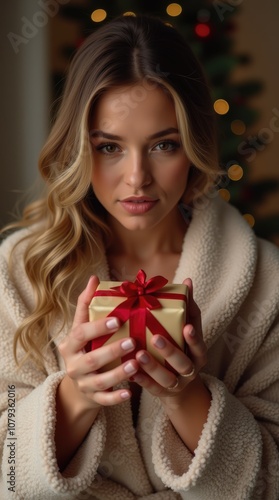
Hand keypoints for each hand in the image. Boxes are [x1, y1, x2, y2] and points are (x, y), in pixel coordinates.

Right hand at [58, 276, 138, 408]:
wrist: (78, 384)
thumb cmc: (85, 348)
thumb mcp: (82, 328)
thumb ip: (87, 305)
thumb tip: (94, 278)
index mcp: (70, 344)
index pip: (81, 334)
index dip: (97, 327)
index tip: (116, 320)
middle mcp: (73, 365)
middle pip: (91, 359)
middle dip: (111, 351)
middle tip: (132, 340)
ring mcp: (83, 383)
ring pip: (99, 381)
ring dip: (118, 373)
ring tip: (136, 364)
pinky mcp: (93, 398)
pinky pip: (104, 400)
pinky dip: (116, 397)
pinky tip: (130, 392)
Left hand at [131, 278, 206, 399]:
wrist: (181, 385)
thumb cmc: (182, 348)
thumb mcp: (187, 331)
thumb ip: (187, 309)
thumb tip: (188, 281)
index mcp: (198, 353)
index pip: (199, 345)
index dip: (194, 338)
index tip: (186, 326)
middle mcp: (190, 370)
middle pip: (183, 364)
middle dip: (170, 351)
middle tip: (155, 338)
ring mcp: (177, 384)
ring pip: (167, 379)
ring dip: (153, 367)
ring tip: (138, 355)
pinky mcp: (162, 393)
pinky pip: (152, 389)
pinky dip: (142, 381)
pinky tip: (131, 372)